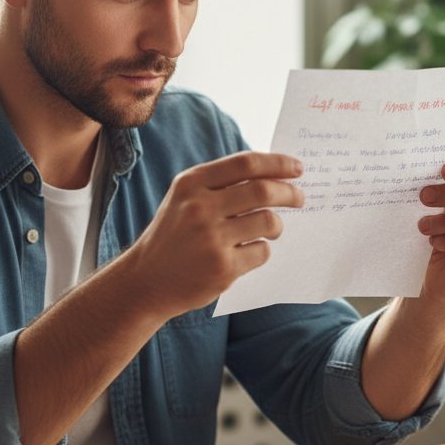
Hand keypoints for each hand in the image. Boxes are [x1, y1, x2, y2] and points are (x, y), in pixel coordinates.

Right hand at [126, 151, 303, 319]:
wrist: (146, 280)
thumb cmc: (174, 235)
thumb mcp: (185, 198)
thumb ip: (221, 183)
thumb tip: (273, 173)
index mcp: (191, 183)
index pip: (246, 163)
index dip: (277, 163)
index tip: (297, 168)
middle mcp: (200, 208)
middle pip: (263, 191)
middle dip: (289, 193)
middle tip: (299, 198)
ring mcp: (211, 239)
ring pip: (268, 222)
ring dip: (277, 225)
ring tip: (272, 229)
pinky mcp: (222, 268)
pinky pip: (261, 252)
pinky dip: (262, 250)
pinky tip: (248, 253)